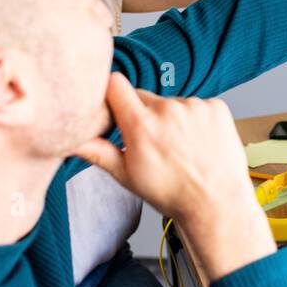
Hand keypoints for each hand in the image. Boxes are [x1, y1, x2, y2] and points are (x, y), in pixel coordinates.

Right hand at [75, 73, 275, 277]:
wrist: (216, 203)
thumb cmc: (171, 193)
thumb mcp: (127, 175)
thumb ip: (97, 151)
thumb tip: (70, 140)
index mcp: (141, 124)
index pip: (114, 84)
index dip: (111, 94)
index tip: (114, 108)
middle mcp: (168, 109)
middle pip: (143, 97)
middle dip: (142, 114)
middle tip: (151, 142)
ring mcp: (195, 106)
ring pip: (172, 103)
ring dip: (171, 118)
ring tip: (180, 148)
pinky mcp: (216, 107)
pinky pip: (197, 105)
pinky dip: (195, 120)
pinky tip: (198, 143)